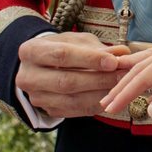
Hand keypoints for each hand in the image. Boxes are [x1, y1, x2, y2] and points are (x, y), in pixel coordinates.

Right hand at [18, 31, 133, 118]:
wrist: (44, 66)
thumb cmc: (63, 48)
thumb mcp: (77, 41)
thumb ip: (98, 48)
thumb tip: (122, 53)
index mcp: (31, 51)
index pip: (61, 55)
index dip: (89, 59)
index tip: (114, 61)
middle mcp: (28, 77)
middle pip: (65, 81)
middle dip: (98, 79)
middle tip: (123, 75)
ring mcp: (36, 97)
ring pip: (71, 100)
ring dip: (100, 94)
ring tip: (121, 86)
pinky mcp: (48, 111)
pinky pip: (75, 111)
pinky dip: (96, 104)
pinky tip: (112, 97)